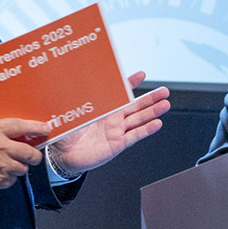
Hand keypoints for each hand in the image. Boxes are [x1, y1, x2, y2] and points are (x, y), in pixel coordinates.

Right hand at [0, 118, 47, 196]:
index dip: (37, 128)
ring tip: (7, 165)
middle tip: (32, 156)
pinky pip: (10, 181)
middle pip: (30, 153)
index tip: (46, 129)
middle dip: (34, 156)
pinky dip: (6, 178)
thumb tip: (6, 127)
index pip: (22, 127)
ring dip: (18, 167)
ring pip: (22, 169)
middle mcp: (0, 148)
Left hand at [48, 72, 169, 173]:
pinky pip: (134, 136)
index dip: (130, 83)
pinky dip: (146, 130)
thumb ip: (78, 96)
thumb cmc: (65, 132)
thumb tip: (76, 79)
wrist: (62, 154)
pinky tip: (157, 123)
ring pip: (138, 120)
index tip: (141, 74)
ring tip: (165, 104)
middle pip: (135, 106)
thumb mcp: (72, 110)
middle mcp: (112, 119)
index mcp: (102, 109)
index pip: (120, 93)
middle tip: (164, 91)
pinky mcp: (117, 144)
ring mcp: (116, 132)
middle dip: (150, 98)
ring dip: (153, 112)